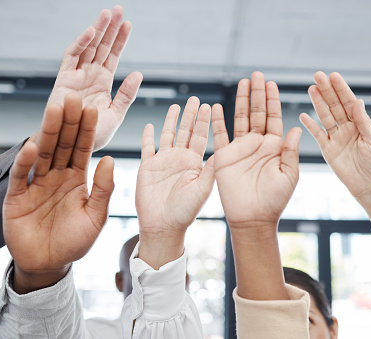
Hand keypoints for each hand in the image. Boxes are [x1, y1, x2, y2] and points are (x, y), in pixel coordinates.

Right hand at [3, 93, 114, 293]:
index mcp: (77, 178)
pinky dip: (26, 162)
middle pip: (63, 144)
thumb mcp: (96, 216)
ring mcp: (37, 184)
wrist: (50, 264)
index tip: (93, 109)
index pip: (83, 148)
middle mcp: (57, 176)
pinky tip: (32, 145)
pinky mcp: (17, 197)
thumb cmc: (75, 240)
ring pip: (43, 154)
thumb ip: (103, 189)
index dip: (87, 130)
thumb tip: (109, 158)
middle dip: (68, 122)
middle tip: (72, 98)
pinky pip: (21, 177)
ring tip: (53, 110)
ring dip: (48, 132)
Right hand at [47, 6, 142, 150]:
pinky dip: (81, 44)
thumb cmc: (92, 135)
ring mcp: (76, 75)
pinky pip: (72, 57)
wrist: (72, 147)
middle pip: (102, 47)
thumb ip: (126, 95)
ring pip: (88, 47)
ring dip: (98, 30)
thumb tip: (138, 73)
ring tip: (108, 13)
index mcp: (103, 82)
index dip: (120, 40)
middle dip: (110, 28)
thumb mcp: (115, 114)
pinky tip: (92, 32)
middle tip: (119, 9)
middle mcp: (90, 75)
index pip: (113, 56)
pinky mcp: (63, 79)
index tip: (128, 24)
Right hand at [135, 97, 214, 267]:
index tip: (208, 104)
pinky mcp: (147, 168)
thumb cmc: (185, 212)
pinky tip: (150, 125)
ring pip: (167, 135)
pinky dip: (147, 136)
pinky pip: (147, 148)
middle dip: (189, 115)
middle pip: (185, 131)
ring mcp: (163, 162)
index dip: (203, 121)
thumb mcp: (202, 189)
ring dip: (171, 120)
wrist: (162, 226)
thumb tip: (224, 150)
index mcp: (195, 163)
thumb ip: (210, 169)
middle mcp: (180, 160)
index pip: (200, 136)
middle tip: (194, 98)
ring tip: (176, 105)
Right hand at [212, 72, 301, 235]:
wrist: (253, 218)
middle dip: (257, 94)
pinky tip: (217, 107)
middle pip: (257, 113)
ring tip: (243, 83)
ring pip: (240, 119)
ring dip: (241, 101)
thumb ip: (290, 152)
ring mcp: (241, 149)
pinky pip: (220, 136)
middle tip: (257, 75)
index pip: (273, 117)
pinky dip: (217, 122)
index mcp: (274, 147)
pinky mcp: (224, 157)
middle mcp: (258, 144)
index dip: (272, 100)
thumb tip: (294, 128)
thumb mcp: (289, 176)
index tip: (271, 83)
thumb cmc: (274, 200)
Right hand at [299, 72, 370, 200]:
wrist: (368, 185)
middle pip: (334, 105)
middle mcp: (346, 127)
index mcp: (359, 123)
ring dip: (317, 103)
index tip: (333, 76)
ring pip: (324, 116)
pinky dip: (310, 125)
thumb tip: (357, 101)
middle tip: (318, 76)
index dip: (341, 89)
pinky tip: (304, 115)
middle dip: (326, 90)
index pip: (348, 102)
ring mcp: (335, 137)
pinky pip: (317, 135)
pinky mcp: (327, 149)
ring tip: (311, 88)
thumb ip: (364, 121)